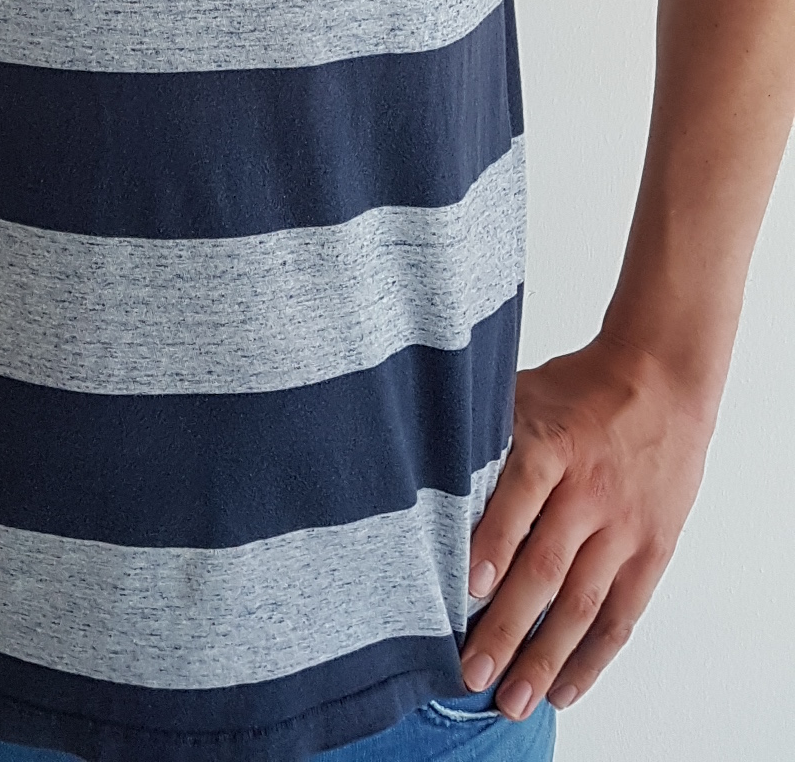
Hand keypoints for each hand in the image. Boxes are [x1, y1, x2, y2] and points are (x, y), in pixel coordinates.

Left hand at [460, 334, 713, 719]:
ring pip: (582, 605)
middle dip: (507, 627)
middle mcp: (589, 491)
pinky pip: (622, 615)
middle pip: (546, 568)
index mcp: (553, 444)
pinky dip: (593, 658)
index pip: (520, 497)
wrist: (662, 378)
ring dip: (546, 658)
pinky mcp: (652, 550)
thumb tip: (418, 464)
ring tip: (513, 700)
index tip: (467, 586)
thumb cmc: (578, 388)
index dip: (494, 543)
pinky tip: (564, 689)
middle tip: (471, 672)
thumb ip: (481, 432)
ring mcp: (624, 527)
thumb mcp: (523, 392)